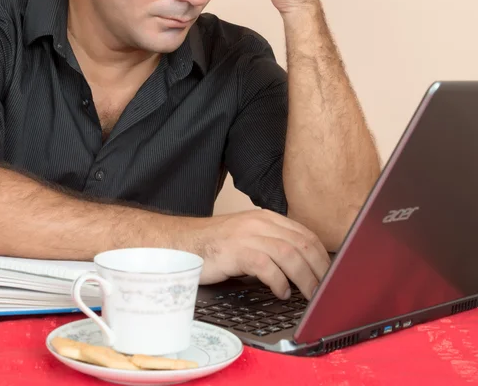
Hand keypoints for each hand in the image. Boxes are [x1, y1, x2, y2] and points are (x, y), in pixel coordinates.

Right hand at [193, 209, 330, 299]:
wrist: (183, 242)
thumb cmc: (216, 245)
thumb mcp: (248, 237)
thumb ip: (272, 244)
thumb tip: (302, 267)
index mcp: (266, 218)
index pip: (305, 234)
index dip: (323, 256)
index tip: (332, 275)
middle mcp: (259, 223)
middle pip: (302, 244)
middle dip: (320, 269)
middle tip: (327, 290)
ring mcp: (248, 235)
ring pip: (289, 255)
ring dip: (305, 278)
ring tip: (311, 295)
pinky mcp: (236, 250)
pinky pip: (267, 266)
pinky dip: (279, 282)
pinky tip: (282, 293)